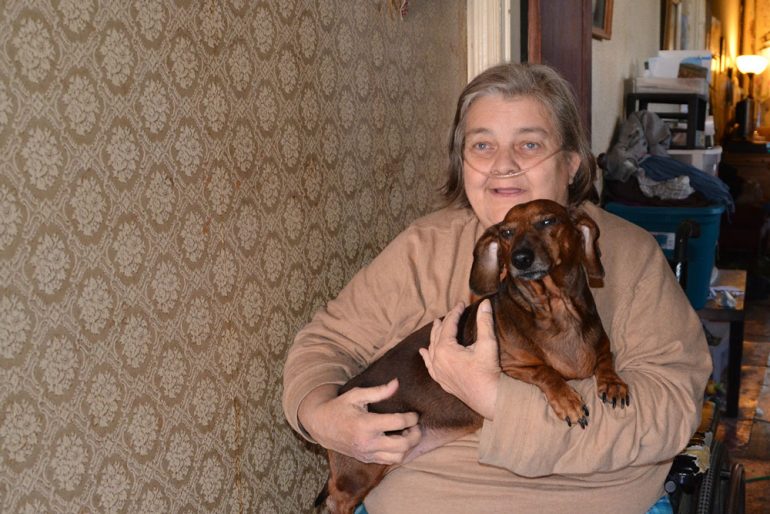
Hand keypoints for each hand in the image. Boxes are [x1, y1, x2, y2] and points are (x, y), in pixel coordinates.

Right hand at [298, 379, 420, 463]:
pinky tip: (398, 441)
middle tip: (415, 425)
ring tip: (407, 434)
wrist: (321, 426)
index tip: (414, 413)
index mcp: (365, 424)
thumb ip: (378, 391)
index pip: (398, 423)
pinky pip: (388, 461)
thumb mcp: (356, 395)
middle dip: (415, 435)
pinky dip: (398, 453)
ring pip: (398, 457)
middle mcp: (368, 442)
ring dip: (408, 446)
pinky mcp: (366, 459)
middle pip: (403, 444)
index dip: (411, 417)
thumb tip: (396, 383)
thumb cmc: (339, 407)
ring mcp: (367, 453)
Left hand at [419, 300, 500, 419]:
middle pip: (438, 335)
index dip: (455, 312)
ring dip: (435, 335)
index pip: (449, 325)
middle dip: (445, 322)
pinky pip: (429, 365)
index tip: (461, 303)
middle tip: (452, 312)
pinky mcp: (442, 381)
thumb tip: (485, 302)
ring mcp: (438, 371)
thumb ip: (484, 322)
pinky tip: (423, 352)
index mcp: (445, 349)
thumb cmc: (488, 371)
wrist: (489, 398)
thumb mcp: (487, 343)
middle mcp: (437, 359)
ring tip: (437, 325)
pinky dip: (427, 356)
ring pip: (432, 348)